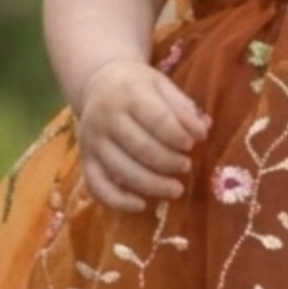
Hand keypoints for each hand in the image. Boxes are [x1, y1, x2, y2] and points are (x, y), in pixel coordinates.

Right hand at [73, 59, 209, 210]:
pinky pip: (97, 187)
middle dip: (169, 162)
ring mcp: (92, 141)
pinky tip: (141, 205)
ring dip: (153, 185)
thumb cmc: (138, 88)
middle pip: (141, 148)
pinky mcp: (85, 160)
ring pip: (122, 171)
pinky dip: (118, 202)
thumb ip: (183, 108)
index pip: (157, 120)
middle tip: (186, 166)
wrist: (99, 83)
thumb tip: (202, 132)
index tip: (193, 144)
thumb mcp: (163, 86)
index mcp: (129, 95)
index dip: (178, 136)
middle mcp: (106, 118)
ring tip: (176, 189)